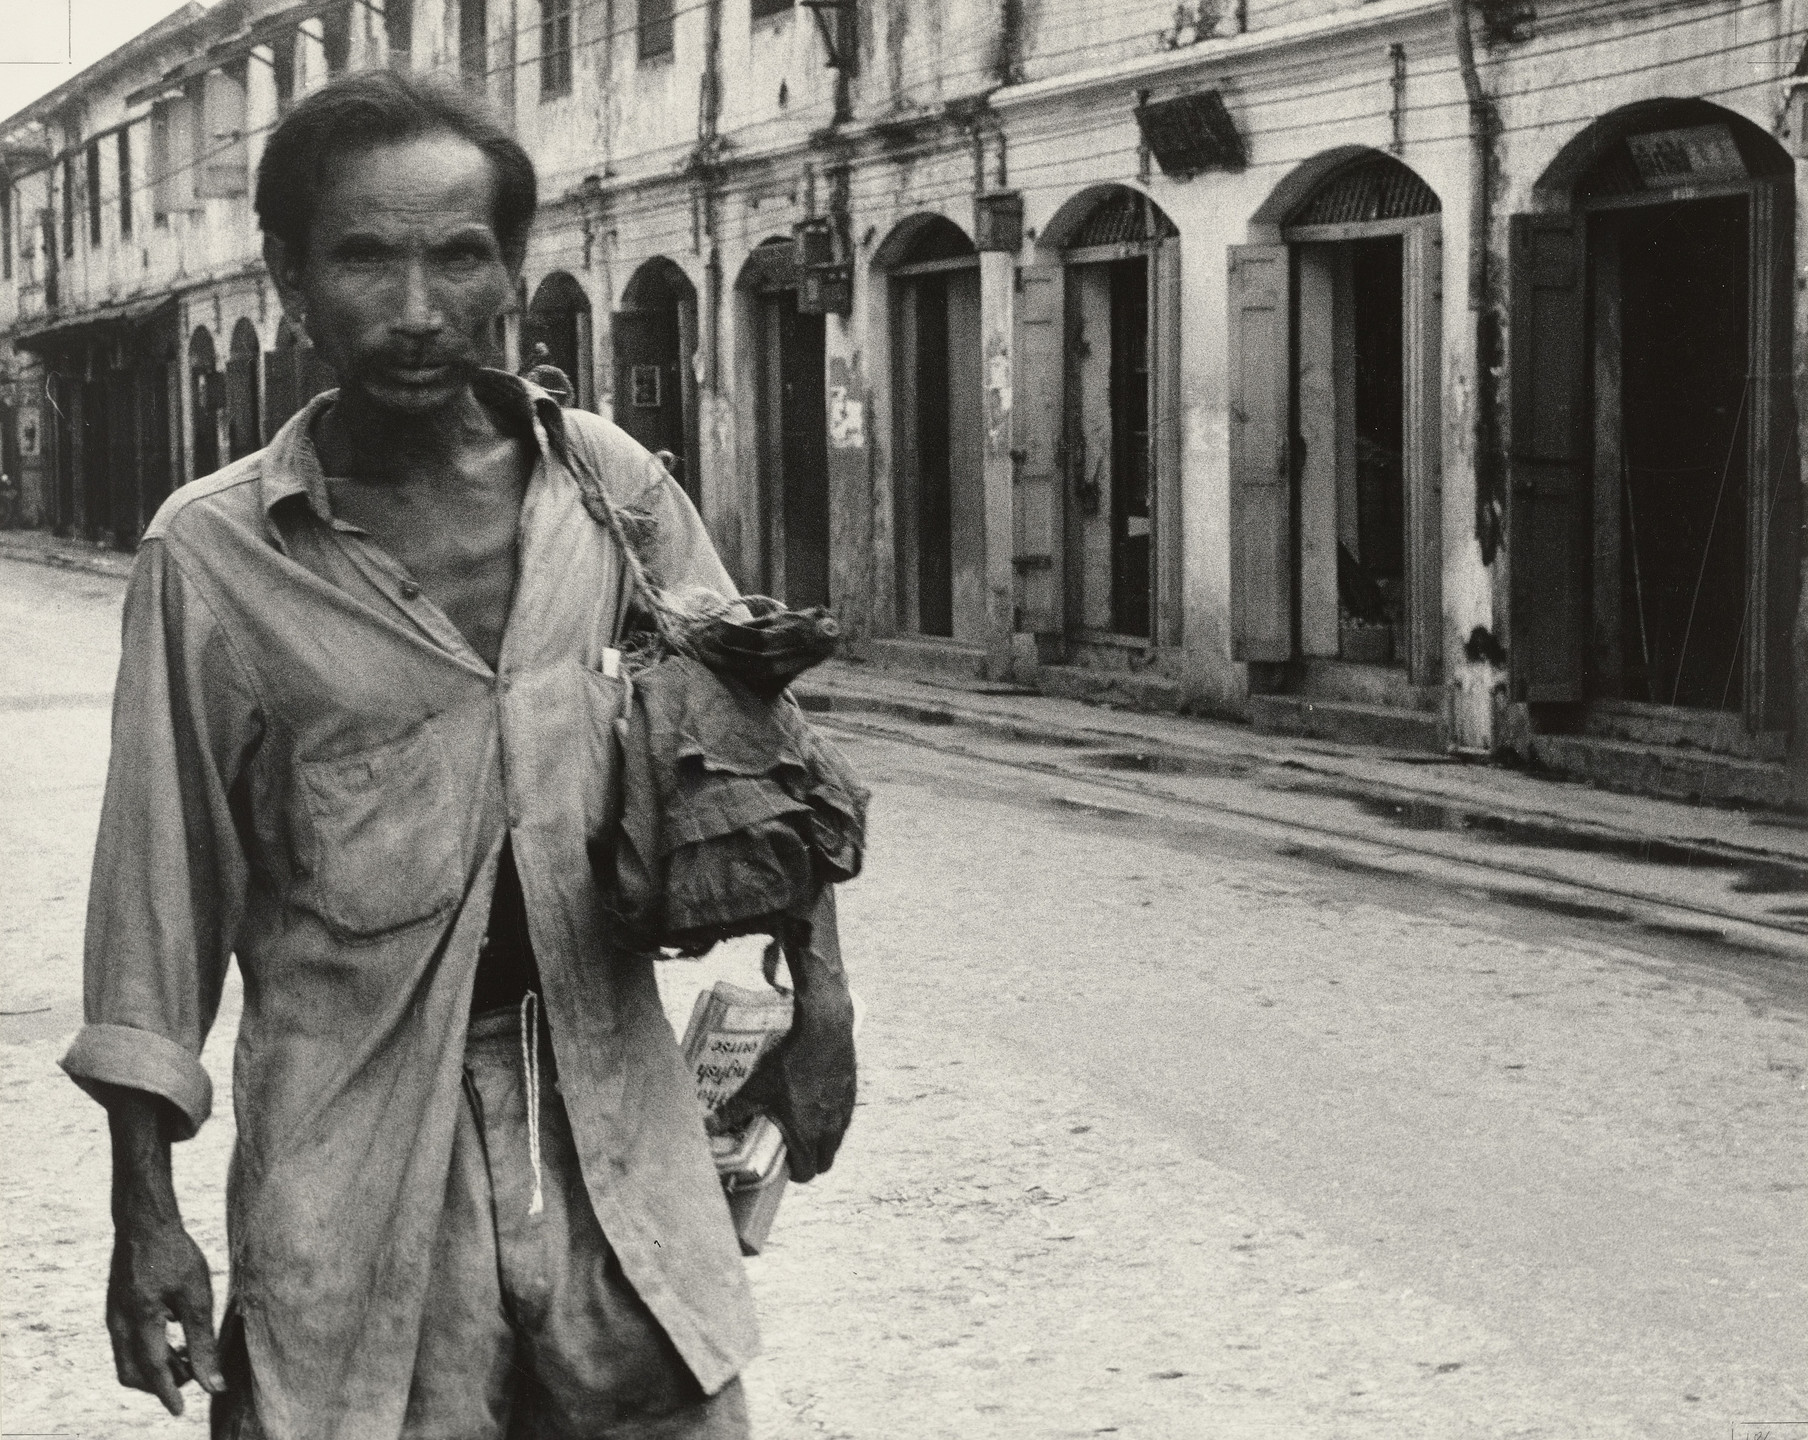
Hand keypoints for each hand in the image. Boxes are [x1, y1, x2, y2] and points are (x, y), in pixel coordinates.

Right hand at [101, 1087, 224, 1415]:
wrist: (145, 1221)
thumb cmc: (176, 1254)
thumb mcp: (197, 1297)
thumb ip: (202, 1343)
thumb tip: (213, 1384)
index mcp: (140, 1325)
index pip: (154, 1373)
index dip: (168, 1395)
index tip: (181, 1412)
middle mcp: (119, 1325)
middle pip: (134, 1374)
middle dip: (161, 1382)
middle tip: (193, 1372)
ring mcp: (113, 1316)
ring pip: (127, 1360)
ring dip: (155, 1365)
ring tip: (188, 1352)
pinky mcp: (115, 1307)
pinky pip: (127, 1342)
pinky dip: (148, 1348)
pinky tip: (175, 1330)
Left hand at [706, 890, 856, 1180]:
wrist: (824, 1028)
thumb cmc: (789, 1060)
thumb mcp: (756, 1087)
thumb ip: (732, 1111)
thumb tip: (707, 1126)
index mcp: (807, 1135)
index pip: (806, 1173)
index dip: (793, 1173)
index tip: (782, 1163)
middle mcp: (830, 1129)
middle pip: (825, 1162)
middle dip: (810, 1161)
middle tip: (793, 1146)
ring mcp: (844, 1112)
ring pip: (836, 1141)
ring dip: (822, 1141)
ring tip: (804, 1123)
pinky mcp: (851, 1094)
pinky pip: (843, 1118)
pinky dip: (832, 1119)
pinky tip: (818, 1100)